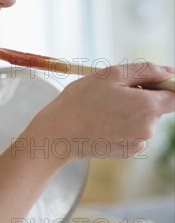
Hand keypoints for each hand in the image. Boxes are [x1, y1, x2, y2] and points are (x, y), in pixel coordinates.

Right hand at [26, 62, 174, 161]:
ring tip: (103, 106)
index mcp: (147, 107)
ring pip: (143, 119)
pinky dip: (122, 124)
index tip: (149, 80)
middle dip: (142, 95)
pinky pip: (133, 132)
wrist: (59, 134)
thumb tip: (169, 72)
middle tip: (113, 90)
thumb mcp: (110, 75)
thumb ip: (145, 71)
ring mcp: (138, 142)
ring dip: (130, 110)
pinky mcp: (127, 152)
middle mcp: (148, 128)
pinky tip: (102, 121)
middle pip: (158, 106)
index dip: (166, 84)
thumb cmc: (81, 101)